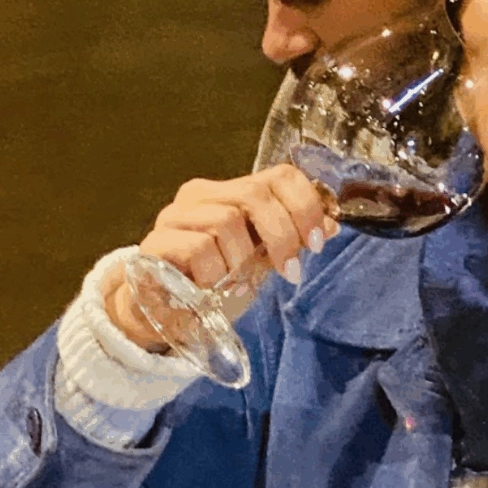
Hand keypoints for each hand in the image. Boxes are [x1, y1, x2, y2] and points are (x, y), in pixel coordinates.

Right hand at [102, 165, 336, 351]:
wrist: (162, 311)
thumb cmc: (216, 280)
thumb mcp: (262, 260)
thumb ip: (292, 239)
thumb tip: (332, 225)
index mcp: (233, 192)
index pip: (280, 175)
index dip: (306, 206)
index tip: (318, 242)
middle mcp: (202, 194)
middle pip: (255, 195)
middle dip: (282, 236)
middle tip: (290, 271)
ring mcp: (176, 215)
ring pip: (227, 221)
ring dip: (242, 260)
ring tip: (237, 282)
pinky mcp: (155, 241)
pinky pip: (198, 247)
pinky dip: (214, 273)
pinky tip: (212, 288)